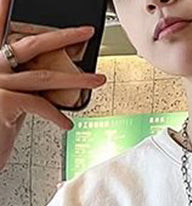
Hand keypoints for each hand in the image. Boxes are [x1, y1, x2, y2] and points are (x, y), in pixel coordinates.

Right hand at [0, 0, 106, 169]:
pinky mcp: (3, 102)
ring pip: (43, 75)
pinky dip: (57, 115)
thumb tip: (53, 83)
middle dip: (62, 36)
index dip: (3, 10)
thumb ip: (25, 88)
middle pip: (29, 45)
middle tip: (86, 32)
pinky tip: (66, 125)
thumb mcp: (10, 105)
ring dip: (76, 79)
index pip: (0, 30)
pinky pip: (40, 103)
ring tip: (98, 81)